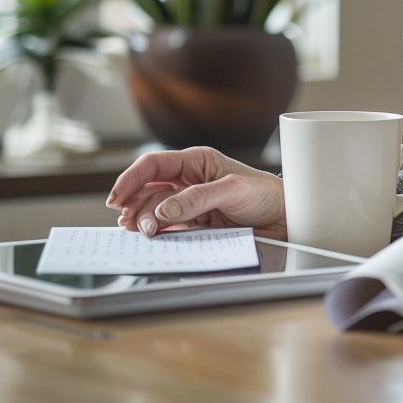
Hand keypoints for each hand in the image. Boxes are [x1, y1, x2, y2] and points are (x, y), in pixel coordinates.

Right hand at [105, 147, 286, 239]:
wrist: (286, 220)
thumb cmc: (266, 195)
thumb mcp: (233, 190)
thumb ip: (197, 198)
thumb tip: (163, 211)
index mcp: (196, 162)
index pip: (154, 165)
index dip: (131, 179)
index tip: (117, 198)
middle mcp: (188, 182)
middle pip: (148, 191)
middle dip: (136, 206)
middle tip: (133, 225)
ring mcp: (189, 205)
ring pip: (154, 212)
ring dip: (144, 222)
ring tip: (145, 233)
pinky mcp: (194, 226)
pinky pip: (168, 229)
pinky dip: (157, 235)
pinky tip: (153, 240)